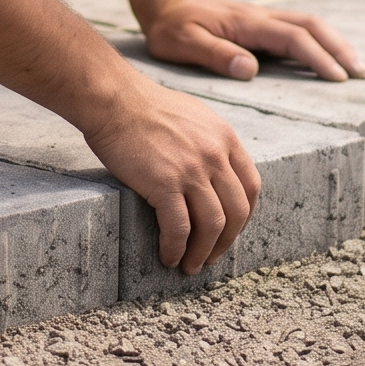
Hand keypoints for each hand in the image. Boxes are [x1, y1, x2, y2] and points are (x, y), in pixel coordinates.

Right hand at [81, 84, 263, 271]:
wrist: (113, 99)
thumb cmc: (144, 106)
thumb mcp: (194, 117)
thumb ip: (210, 142)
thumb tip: (214, 173)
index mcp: (225, 138)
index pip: (251, 186)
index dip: (243, 216)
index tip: (230, 231)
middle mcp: (215, 154)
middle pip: (237, 211)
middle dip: (226, 241)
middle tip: (211, 257)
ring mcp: (192, 170)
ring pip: (212, 225)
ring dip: (203, 252)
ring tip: (189, 265)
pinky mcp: (164, 183)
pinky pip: (179, 228)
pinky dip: (176, 248)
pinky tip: (168, 256)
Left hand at [141, 0, 364, 82]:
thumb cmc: (171, 26)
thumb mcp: (183, 43)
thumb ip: (216, 55)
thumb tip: (251, 69)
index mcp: (247, 23)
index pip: (292, 38)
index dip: (317, 57)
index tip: (337, 78)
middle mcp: (261, 17)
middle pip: (312, 26)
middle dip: (339, 48)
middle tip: (361, 73)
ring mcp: (263, 18)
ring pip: (310, 24)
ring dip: (335, 42)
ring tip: (356, 67)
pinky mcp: (261, 24)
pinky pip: (299, 28)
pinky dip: (321, 40)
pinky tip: (330, 56)